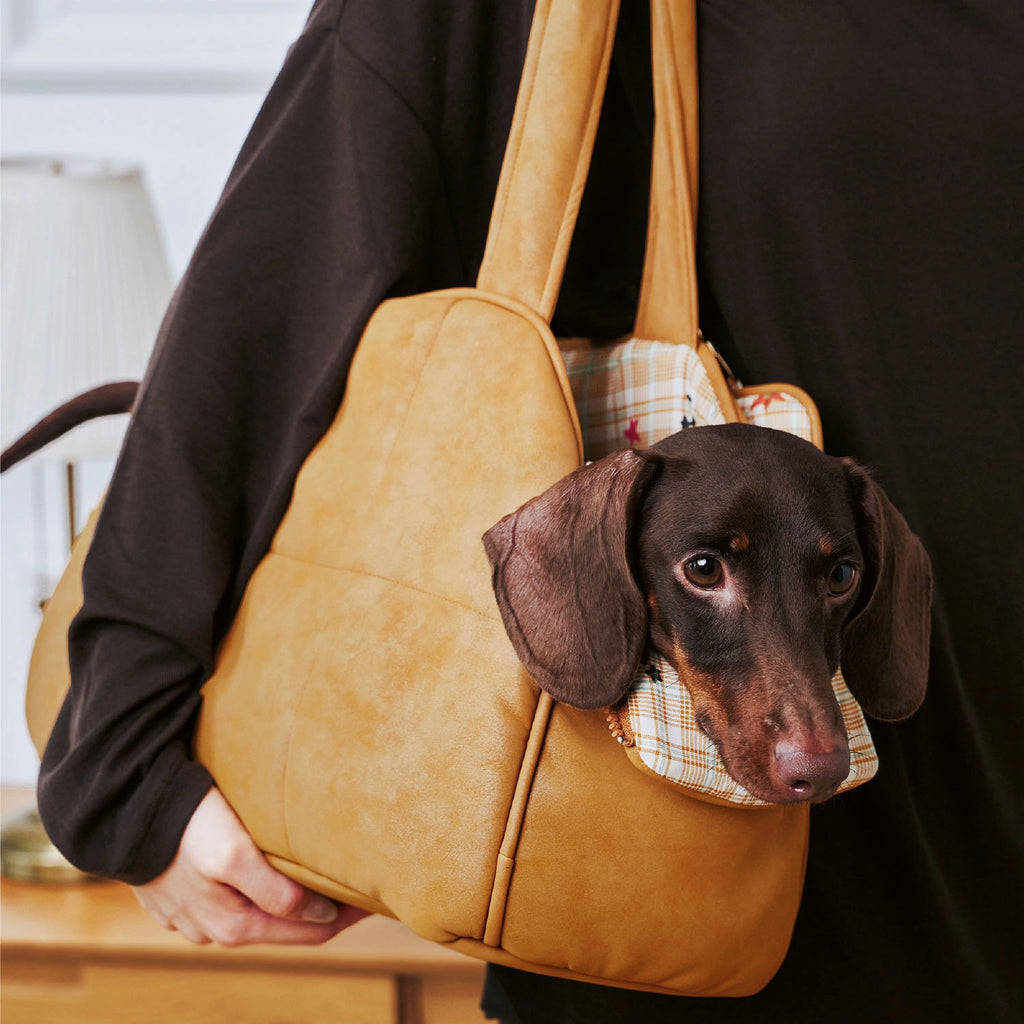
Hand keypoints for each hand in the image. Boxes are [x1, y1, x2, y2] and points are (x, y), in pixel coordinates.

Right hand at [133, 787, 369, 945]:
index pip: (312, 933)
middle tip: (364, 882)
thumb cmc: (187, 828)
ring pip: (263, 915)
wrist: (125, 810)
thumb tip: (321, 917)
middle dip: (327, 910)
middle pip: (290, 928)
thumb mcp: (234, 857)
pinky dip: (263, 891)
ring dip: (295, 900)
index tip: (378, 892)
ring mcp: (196, 918)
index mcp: (236, 927)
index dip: (348, 914)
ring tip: (326, 872)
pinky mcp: (180, 898)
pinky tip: (277, 869)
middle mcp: (217, 932)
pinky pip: (235, 900)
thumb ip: (277, 893)